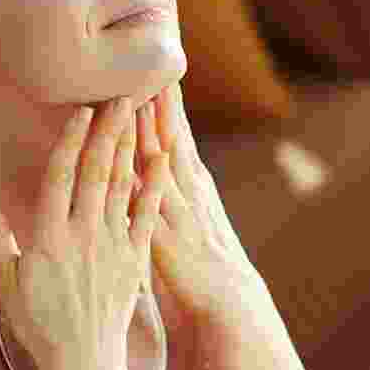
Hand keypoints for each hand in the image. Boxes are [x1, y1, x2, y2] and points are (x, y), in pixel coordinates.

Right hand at [0, 97, 168, 369]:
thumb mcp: (6, 282)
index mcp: (49, 237)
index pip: (61, 177)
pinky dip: (154, 186)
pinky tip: (161, 160)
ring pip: (121, 186)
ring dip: (129, 148)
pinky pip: (146, 216)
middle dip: (108, 131)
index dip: (71, 141)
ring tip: (137, 115)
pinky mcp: (135, 260)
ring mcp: (112, 245)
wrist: (83, 361)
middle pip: (96, 172)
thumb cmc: (39, 324)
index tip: (82, 111)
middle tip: (120, 96)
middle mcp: (83, 234)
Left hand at [130, 81, 262, 329]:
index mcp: (194, 185)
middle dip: (161, 99)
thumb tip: (157, 167)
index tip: (158, 68)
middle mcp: (190, 190)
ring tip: (141, 89)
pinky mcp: (169, 237)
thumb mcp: (190, 222)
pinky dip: (146, 174)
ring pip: (162, 159)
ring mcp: (181, 212)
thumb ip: (170, 195)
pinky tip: (139, 152)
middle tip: (150, 62)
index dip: (167, 103)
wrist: (230, 307)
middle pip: (171, 135)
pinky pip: (153, 200)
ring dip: (151, 126)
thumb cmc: (205, 270)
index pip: (178, 134)